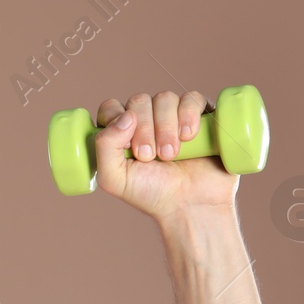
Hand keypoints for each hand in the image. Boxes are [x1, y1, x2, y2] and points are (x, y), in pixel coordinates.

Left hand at [94, 90, 237, 221]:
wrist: (190, 205)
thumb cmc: (151, 193)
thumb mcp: (114, 178)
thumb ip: (104, 146)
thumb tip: (126, 115)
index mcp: (122, 133)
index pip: (112, 107)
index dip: (117, 120)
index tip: (128, 147)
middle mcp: (147, 120)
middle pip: (139, 101)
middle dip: (145, 130)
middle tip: (151, 157)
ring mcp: (173, 116)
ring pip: (165, 98)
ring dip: (166, 127)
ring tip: (171, 155)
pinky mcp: (200, 116)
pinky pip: (192, 97)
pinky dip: (188, 114)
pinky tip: (189, 136)